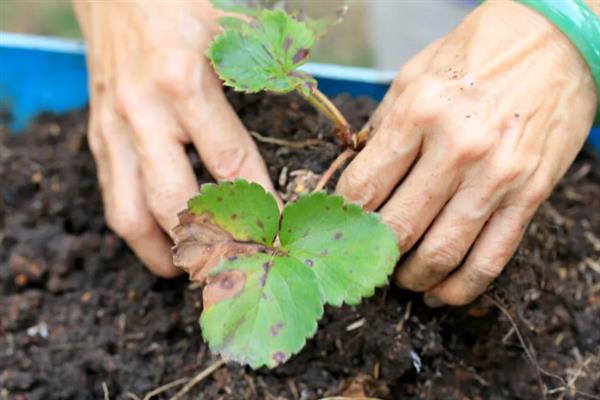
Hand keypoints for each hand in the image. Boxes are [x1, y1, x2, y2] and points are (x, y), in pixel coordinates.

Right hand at [73, 1, 273, 276]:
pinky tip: (164, 241)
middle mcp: (143, 111)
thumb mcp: (233, 35)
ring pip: (131, 214)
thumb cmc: (183, 8)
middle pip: (175, 203)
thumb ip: (265, 83)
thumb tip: (310, 129)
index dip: (259, 207)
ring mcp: (113, 128)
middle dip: (209, 244)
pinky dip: (139, 230)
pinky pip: (113, 198)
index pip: (231, 164)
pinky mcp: (96, 137)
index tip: (280, 234)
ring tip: (193, 270)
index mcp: (184, 81)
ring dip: (164, 252)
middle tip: (238, 267)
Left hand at [337, 0, 596, 305]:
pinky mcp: (529, 196)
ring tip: (399, 279)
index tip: (340, 226)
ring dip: (412, 278)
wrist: (557, 41)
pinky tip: (439, 294)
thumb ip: (383, 126)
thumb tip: (355, 171)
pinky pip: (490, 260)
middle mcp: (457, 148)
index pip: (364, 186)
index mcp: (419, 113)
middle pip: (398, 227)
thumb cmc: (478, 54)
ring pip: (441, 253)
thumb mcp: (415, 75)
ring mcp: (496, 177)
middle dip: (374, 254)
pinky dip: (459, 288)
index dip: (344, 215)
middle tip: (365, 260)